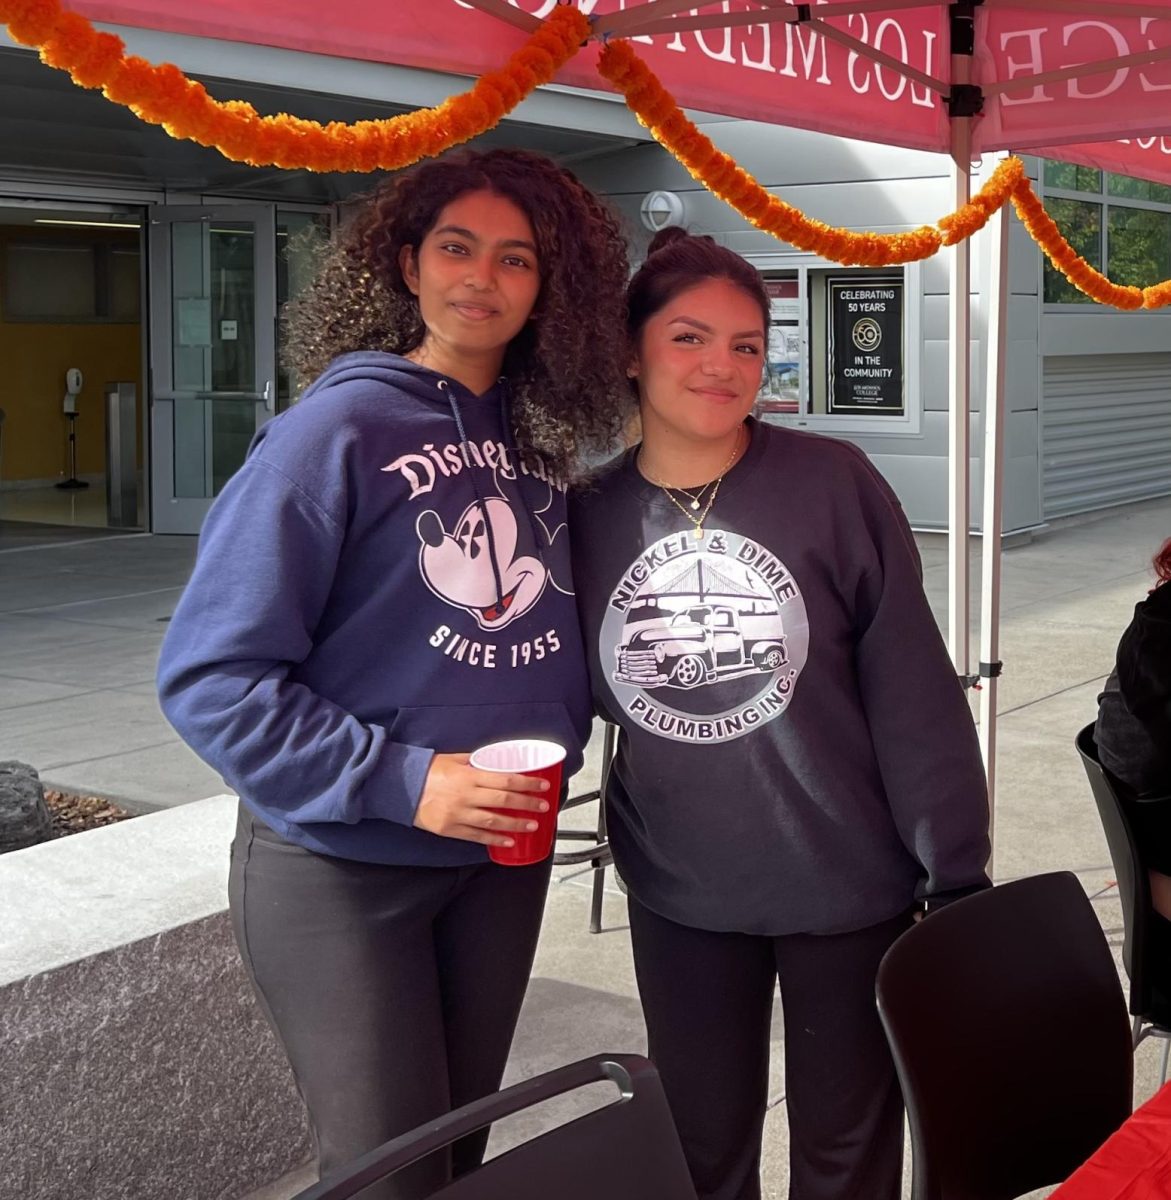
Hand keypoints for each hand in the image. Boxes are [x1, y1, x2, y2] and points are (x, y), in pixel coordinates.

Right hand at [413, 752, 550, 846]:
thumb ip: (475, 762)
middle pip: (504, 801)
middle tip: (543, 806)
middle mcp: (466, 796)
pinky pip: (476, 836)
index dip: (527, 783)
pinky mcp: (450, 829)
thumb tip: (494, 760)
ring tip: (531, 825)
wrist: (400, 787)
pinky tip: (507, 841)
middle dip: (527, 804)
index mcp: (469, 777)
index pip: (506, 779)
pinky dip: (494, 839)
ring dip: (515, 824)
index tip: (542, 785)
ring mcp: (458, 814)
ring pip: (493, 822)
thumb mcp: (453, 759)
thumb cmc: (427, 771)